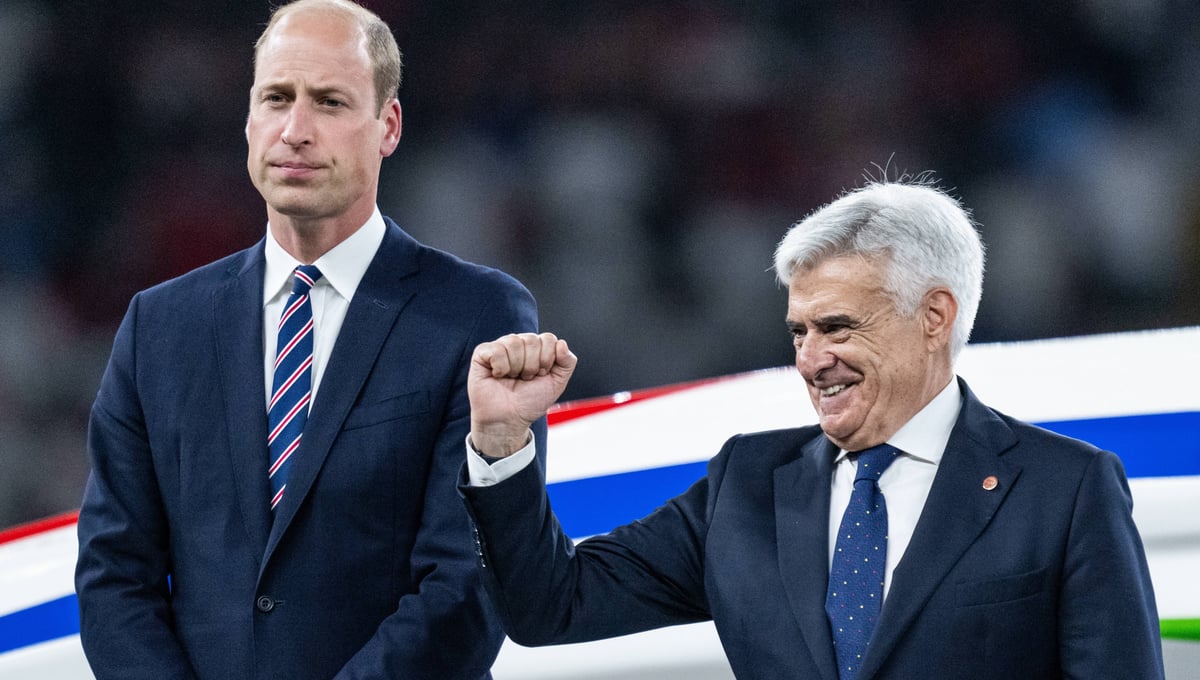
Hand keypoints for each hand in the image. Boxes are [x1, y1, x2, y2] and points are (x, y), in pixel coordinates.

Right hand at [468, 333, 576, 456]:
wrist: (509, 419)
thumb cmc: (529, 402)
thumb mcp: (557, 383)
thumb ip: (567, 362)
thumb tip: (562, 343)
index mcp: (536, 348)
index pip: (548, 339)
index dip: (547, 360)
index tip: (541, 375)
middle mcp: (519, 344)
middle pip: (532, 340)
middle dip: (532, 366)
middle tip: (525, 379)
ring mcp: (500, 347)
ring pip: (514, 342)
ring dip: (516, 368)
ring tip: (512, 378)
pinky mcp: (482, 353)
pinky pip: (496, 350)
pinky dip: (500, 367)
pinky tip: (498, 376)